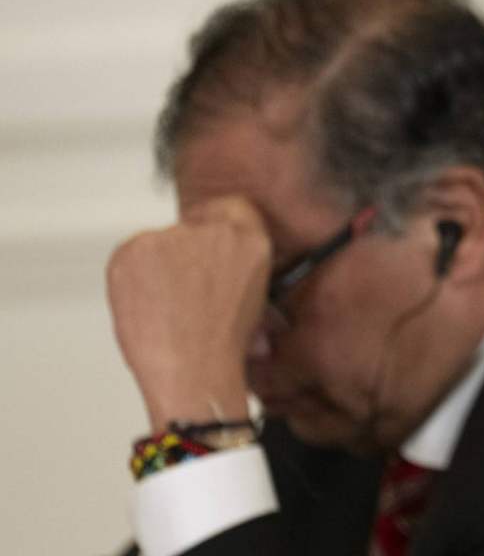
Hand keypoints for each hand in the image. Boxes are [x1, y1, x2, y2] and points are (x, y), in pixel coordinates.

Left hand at [107, 195, 271, 430]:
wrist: (194, 371)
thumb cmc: (224, 349)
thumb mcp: (256, 302)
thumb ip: (238, 270)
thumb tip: (219, 268)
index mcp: (250, 240)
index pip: (231, 209)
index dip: (214, 230)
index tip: (205, 248)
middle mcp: (213, 230)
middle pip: (190, 228)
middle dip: (183, 257)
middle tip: (184, 292)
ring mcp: (171, 237)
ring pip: (158, 245)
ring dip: (157, 270)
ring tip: (167, 309)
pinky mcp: (134, 248)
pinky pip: (130, 257)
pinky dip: (132, 280)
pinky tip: (147, 307)